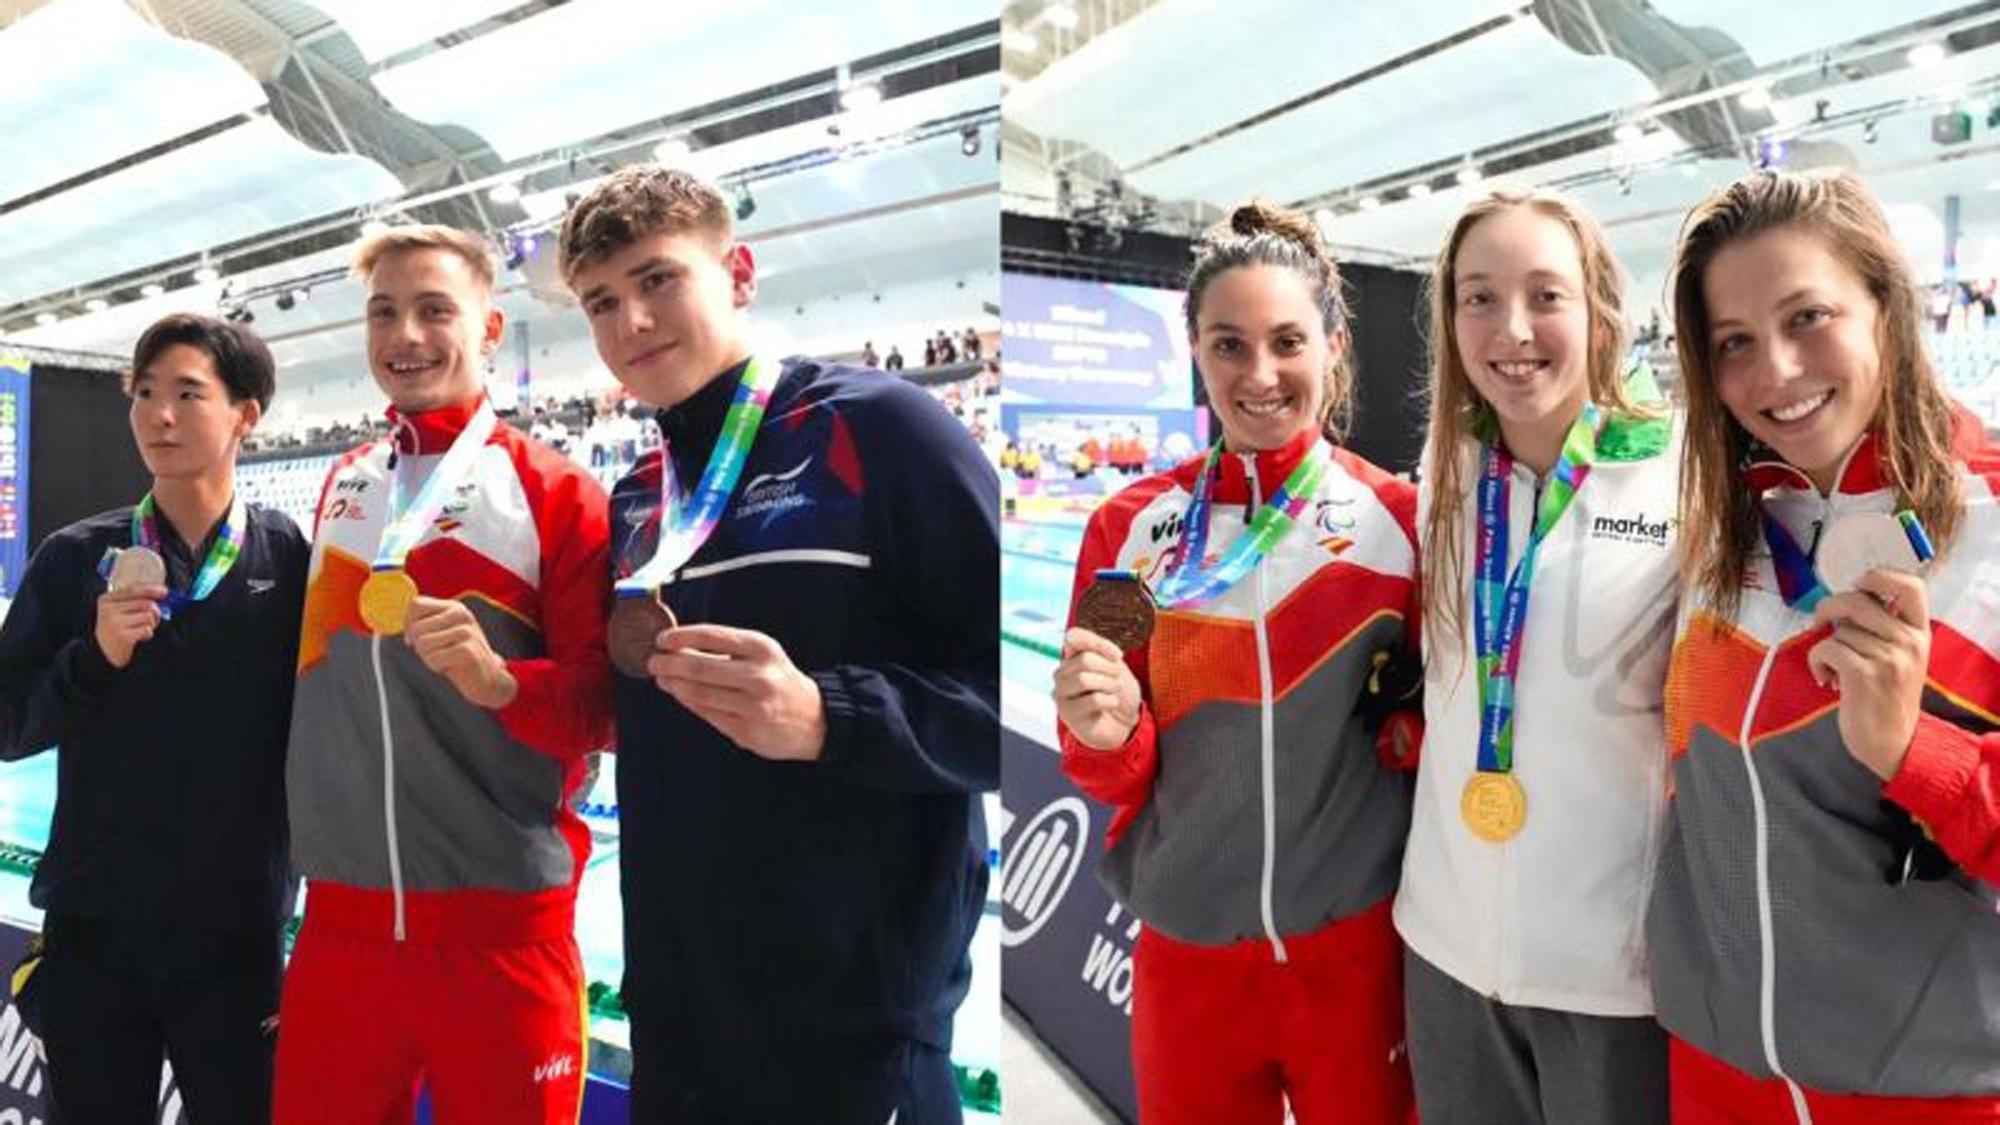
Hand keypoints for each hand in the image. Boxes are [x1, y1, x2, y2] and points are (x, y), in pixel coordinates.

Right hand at [94, 585, 166, 668]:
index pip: (133, 590)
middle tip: (152, 619)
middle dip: (155, 612)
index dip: (151, 589)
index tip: (164, 591)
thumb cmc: (116, 628)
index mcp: (106, 600)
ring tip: (143, 629)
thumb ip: (133, 599)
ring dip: (152, 624)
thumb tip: (162, 591)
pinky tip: (139, 637)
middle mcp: (108, 610)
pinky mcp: (123, 636)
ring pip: (148, 616)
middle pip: (146, 604)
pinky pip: (147, 630)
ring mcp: (115, 623)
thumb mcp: (117, 610)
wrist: (103, 652)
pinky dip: (148, 634)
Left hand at [404, 596, 517, 709]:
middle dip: (420, 646)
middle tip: (437, 653)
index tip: (413, 640)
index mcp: (453, 607)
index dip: (408, 623)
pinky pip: (433, 658)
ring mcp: (466, 631)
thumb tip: (397, 621)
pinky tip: (451, 666)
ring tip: (445, 659)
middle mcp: (461, 614)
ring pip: (422, 644)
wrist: (487, 679)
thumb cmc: (459, 656)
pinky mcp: (467, 650)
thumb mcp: (442, 634)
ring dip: (429, 658)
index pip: (416, 604)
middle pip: (416, 627)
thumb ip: (424, 623)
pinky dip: (437, 667)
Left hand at [645, 624, 825, 760]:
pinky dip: (688, 702)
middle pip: (700, 668)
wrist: (815, 719)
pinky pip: (707, 714)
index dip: (681, 637)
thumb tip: (679, 646)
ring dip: (674, 685)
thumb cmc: (779, 680)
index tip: (662, 640)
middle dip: (669, 664)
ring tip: (663, 679)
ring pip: (699, 694)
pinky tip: (680, 695)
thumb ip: (725, 648)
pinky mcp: (746, 731)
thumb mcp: (762, 654)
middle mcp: (758, 676)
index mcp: (762, 649)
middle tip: (654, 662)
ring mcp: (752, 706)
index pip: (712, 636)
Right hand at [1053, 627, 1140, 749]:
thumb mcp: (1115, 665)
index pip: (1074, 637)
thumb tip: (1095, 648)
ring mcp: (1061, 694)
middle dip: (1109, 668)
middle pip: (1085, 659)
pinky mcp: (1068, 713)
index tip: (1118, 655)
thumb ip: (1101, 651)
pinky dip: (1110, 700)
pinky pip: (1093, 699)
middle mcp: (1062, 673)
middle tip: (1118, 679)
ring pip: (1084, 679)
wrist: (1124, 722)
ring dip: (1110, 685)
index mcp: (1072, 656)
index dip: (1099, 643)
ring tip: (1115, 691)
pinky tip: (1110, 705)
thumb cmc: (1117, 692)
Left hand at [1807, 568, 1929, 780]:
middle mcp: (1908, 642)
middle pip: (1858, 599)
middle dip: (1829, 607)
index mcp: (1919, 633)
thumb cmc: (1885, 697)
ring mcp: (1889, 658)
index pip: (1910, 585)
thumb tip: (1842, 600)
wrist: (1893, 744)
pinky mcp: (1864, 675)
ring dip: (1824, 647)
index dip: (1880, 575)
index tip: (1859, 586)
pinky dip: (1816, 662)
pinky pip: (1826, 648)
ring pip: (1838, 629)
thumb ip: (1882, 628)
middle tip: (1820, 622)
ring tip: (1833, 669)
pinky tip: (1826, 678)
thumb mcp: (1899, 657)